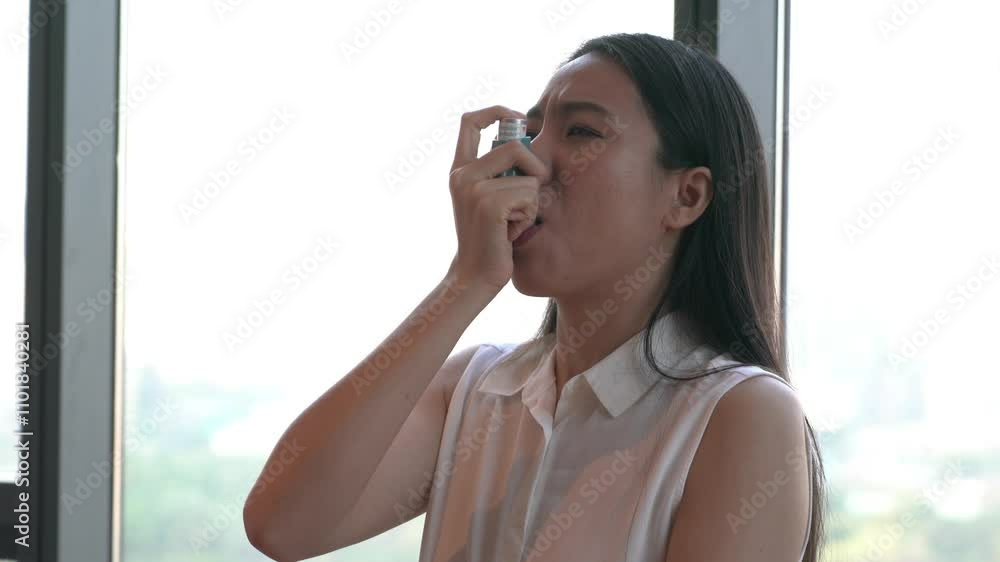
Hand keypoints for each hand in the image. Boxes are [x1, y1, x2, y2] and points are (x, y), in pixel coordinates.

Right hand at [446, 105, 548, 291]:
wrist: (474, 276)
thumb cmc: (490, 240)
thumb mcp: (489, 199)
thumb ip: (499, 172)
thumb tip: (530, 142)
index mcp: (459, 170)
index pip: (470, 120)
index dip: (498, 111)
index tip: (520, 120)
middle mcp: (462, 175)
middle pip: (514, 145)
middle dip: (535, 168)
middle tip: (531, 194)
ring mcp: (473, 188)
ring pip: (528, 176)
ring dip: (532, 202)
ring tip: (514, 222)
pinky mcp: (489, 203)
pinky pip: (529, 194)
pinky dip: (529, 215)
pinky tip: (512, 232)